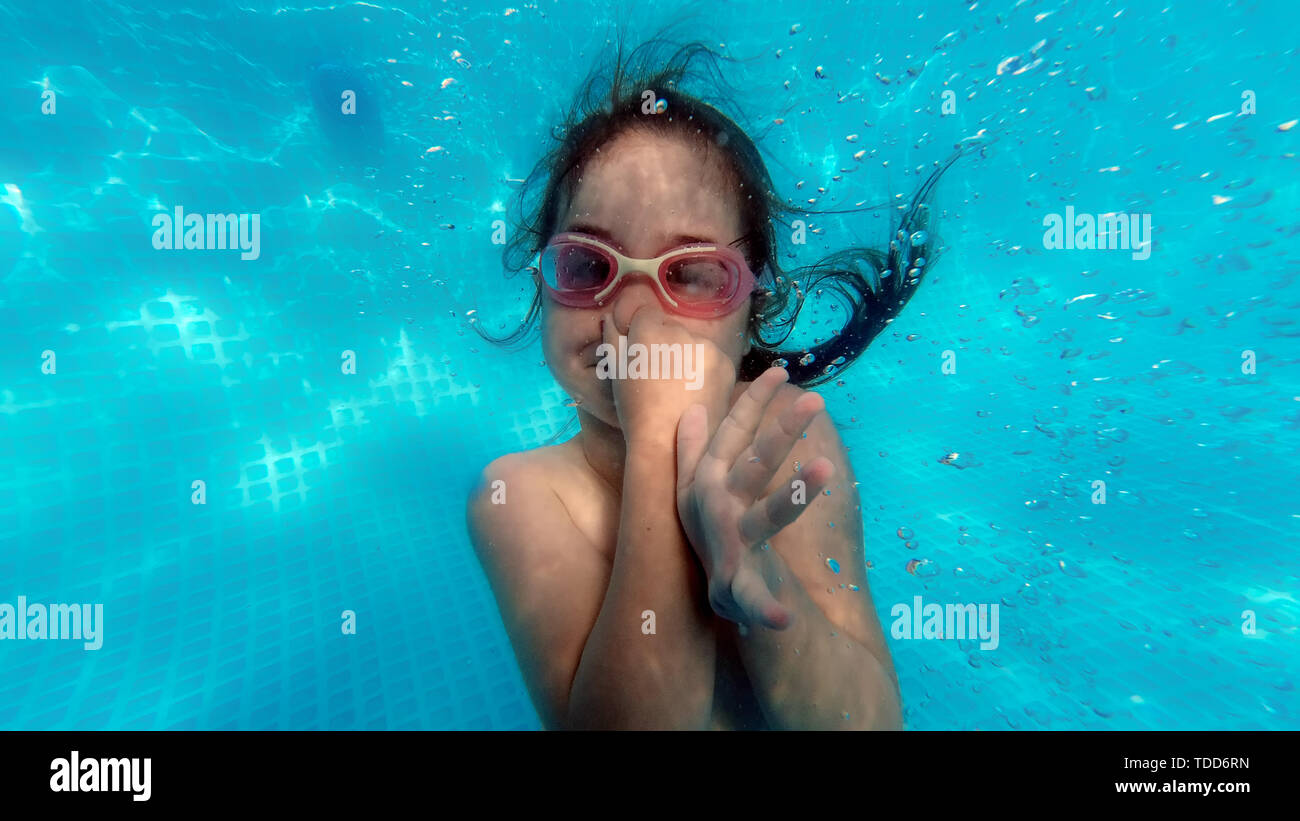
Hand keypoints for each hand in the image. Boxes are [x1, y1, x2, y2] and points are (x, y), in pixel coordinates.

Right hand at [602, 306, 735, 446]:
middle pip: (671, 326)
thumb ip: (613, 340)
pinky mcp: (726, 364)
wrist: (669, 444)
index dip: (641, 334)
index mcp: (649, 331)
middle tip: (660, 375)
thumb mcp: (617, 374)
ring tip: (678, 386)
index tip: (642, 356)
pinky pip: (711, 357)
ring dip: (686, 355)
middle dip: (665, 343)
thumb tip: (611, 319)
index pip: (646, 314)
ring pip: (693, 342)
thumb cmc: (635, 410)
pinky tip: (695, 390)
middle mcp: (681, 332)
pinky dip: (704, 369)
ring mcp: (707, 347)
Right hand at [675, 367, 834, 629]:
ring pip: (765, 516)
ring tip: (825, 466)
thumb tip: (696, 408)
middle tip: (813, 401)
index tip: (781, 371)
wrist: (700, 591)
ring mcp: (728, 542)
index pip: (734, 433)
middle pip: (753, 463)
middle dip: (780, 432)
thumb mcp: (694, 488)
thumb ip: (695, 449)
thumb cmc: (706, 530)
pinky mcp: (737, 584)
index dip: (754, 402)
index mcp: (708, 479)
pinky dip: (765, 610)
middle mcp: (716, 505)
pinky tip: (784, 617)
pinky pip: (753, 598)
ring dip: (794, 494)